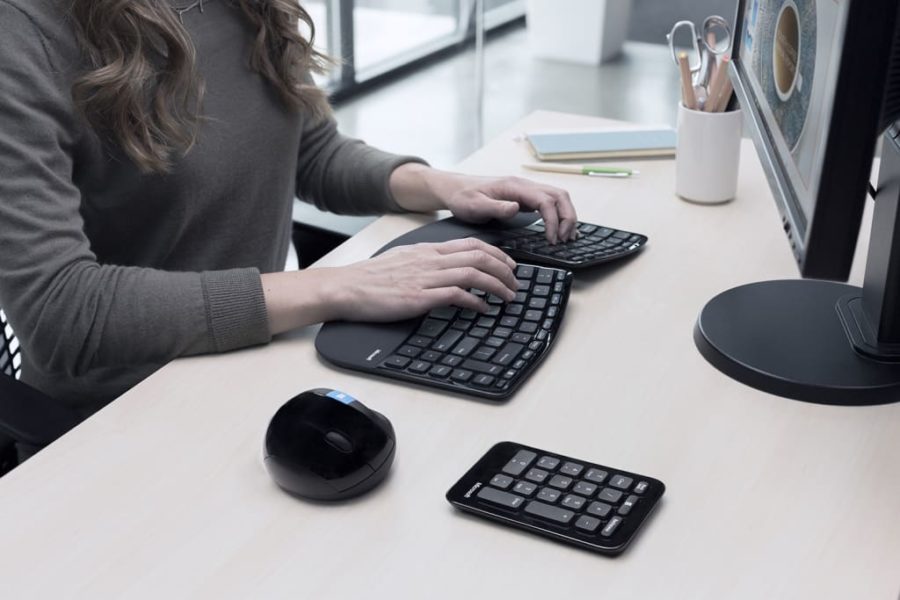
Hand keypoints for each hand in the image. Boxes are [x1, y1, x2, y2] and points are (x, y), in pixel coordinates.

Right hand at [320, 238, 517, 322]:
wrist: (346, 287)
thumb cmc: (371, 278)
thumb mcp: (403, 260)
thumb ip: (426, 262)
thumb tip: (445, 271)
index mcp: (428, 250)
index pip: (471, 244)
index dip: (497, 253)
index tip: (510, 264)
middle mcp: (431, 260)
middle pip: (479, 256)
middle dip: (505, 269)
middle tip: (516, 282)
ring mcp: (426, 277)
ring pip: (473, 273)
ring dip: (497, 285)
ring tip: (508, 297)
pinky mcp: (420, 297)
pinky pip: (456, 294)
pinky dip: (475, 301)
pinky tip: (483, 309)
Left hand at [441, 174, 578, 243]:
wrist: (455, 190)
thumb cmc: (463, 197)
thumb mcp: (474, 205)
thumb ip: (496, 207)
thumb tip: (517, 208)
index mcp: (515, 186)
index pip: (546, 200)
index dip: (553, 220)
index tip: (551, 239)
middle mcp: (525, 186)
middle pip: (560, 196)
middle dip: (567, 218)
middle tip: (564, 240)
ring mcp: (527, 191)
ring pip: (559, 198)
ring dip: (566, 216)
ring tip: (566, 237)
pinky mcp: (526, 198)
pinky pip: (550, 204)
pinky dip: (560, 215)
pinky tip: (560, 230)